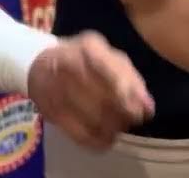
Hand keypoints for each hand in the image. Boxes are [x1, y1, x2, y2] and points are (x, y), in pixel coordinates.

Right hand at [27, 30, 154, 150]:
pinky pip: (78, 134)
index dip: (128, 95)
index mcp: (88, 48)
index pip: (110, 73)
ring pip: (93, 120)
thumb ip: (132, 80)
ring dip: (112, 129)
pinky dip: (97, 141)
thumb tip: (149, 109)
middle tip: (132, 119)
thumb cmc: (83, 59)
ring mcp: (56, 90)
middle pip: (103, 100)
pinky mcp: (50, 112)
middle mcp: (68, 66)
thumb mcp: (109, 57)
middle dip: (124, 115)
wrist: (40, 63)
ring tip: (119, 126)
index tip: (141, 110)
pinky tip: (106, 138)